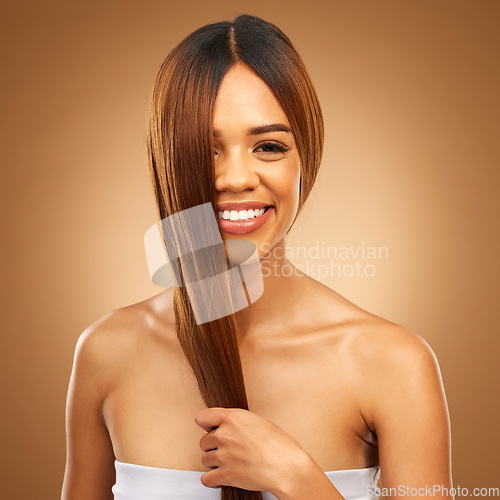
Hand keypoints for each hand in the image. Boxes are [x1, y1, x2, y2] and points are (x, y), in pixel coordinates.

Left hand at [194, 407, 309, 493]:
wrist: (287, 467)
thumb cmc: (280, 445)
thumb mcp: (260, 422)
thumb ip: (240, 422)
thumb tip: (234, 426)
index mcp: (233, 417)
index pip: (202, 417)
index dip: (207, 424)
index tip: (211, 429)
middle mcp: (225, 434)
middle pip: (204, 441)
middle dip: (213, 446)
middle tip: (227, 450)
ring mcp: (224, 455)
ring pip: (205, 459)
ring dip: (214, 463)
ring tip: (228, 463)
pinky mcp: (226, 475)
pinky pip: (206, 479)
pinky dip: (212, 480)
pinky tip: (221, 477)